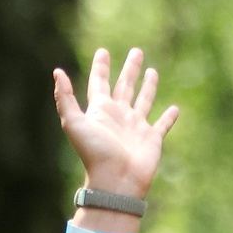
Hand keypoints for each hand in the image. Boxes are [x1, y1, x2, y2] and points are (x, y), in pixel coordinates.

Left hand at [52, 47, 179, 199]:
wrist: (115, 181)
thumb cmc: (94, 153)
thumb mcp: (73, 123)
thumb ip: (65, 98)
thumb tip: (57, 72)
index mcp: (100, 111)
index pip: (100, 83)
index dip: (101, 67)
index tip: (103, 51)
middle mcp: (118, 117)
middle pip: (124, 86)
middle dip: (130, 69)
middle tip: (136, 51)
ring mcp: (136, 128)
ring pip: (144, 100)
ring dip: (148, 86)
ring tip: (153, 71)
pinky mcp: (152, 139)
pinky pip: (162, 125)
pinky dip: (169, 117)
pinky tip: (175, 109)